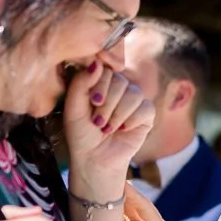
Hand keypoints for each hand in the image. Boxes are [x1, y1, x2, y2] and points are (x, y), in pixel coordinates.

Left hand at [64, 61, 154, 178]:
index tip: (93, 102)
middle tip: (98, 122)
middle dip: (108, 105)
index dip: (101, 84)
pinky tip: (123, 130)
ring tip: (107, 128)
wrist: (94, 159)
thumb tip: (97, 62)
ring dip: (118, 115)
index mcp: (100, 82)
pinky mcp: (146, 114)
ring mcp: (133, 100)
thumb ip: (81, 83)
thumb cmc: (81, 133)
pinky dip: (132, 120)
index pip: (106, 69)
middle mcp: (118, 87)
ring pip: (134, 94)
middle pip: (121, 81)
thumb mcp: (73, 107)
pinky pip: (145, 108)